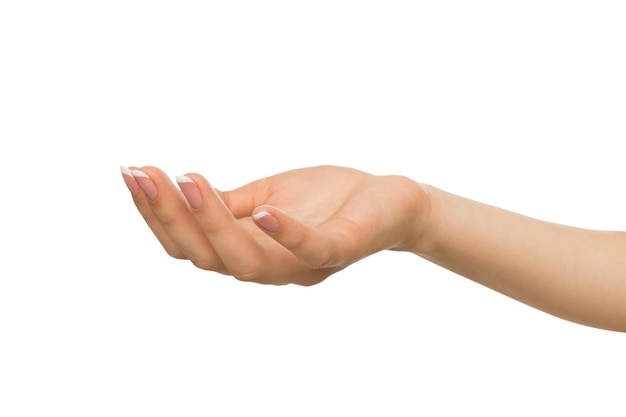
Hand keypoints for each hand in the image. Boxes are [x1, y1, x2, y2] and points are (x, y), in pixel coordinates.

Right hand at [121, 165, 429, 284]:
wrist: (392, 201)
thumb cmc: (329, 199)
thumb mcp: (268, 196)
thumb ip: (231, 204)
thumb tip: (180, 192)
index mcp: (249, 251)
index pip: (191, 246)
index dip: (157, 216)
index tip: (132, 173)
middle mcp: (270, 267)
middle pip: (207, 258)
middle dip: (171, 218)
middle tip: (145, 174)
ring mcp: (304, 263)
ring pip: (247, 261)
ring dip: (212, 223)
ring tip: (186, 181)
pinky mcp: (342, 249)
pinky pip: (311, 250)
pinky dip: (285, 234)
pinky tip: (262, 210)